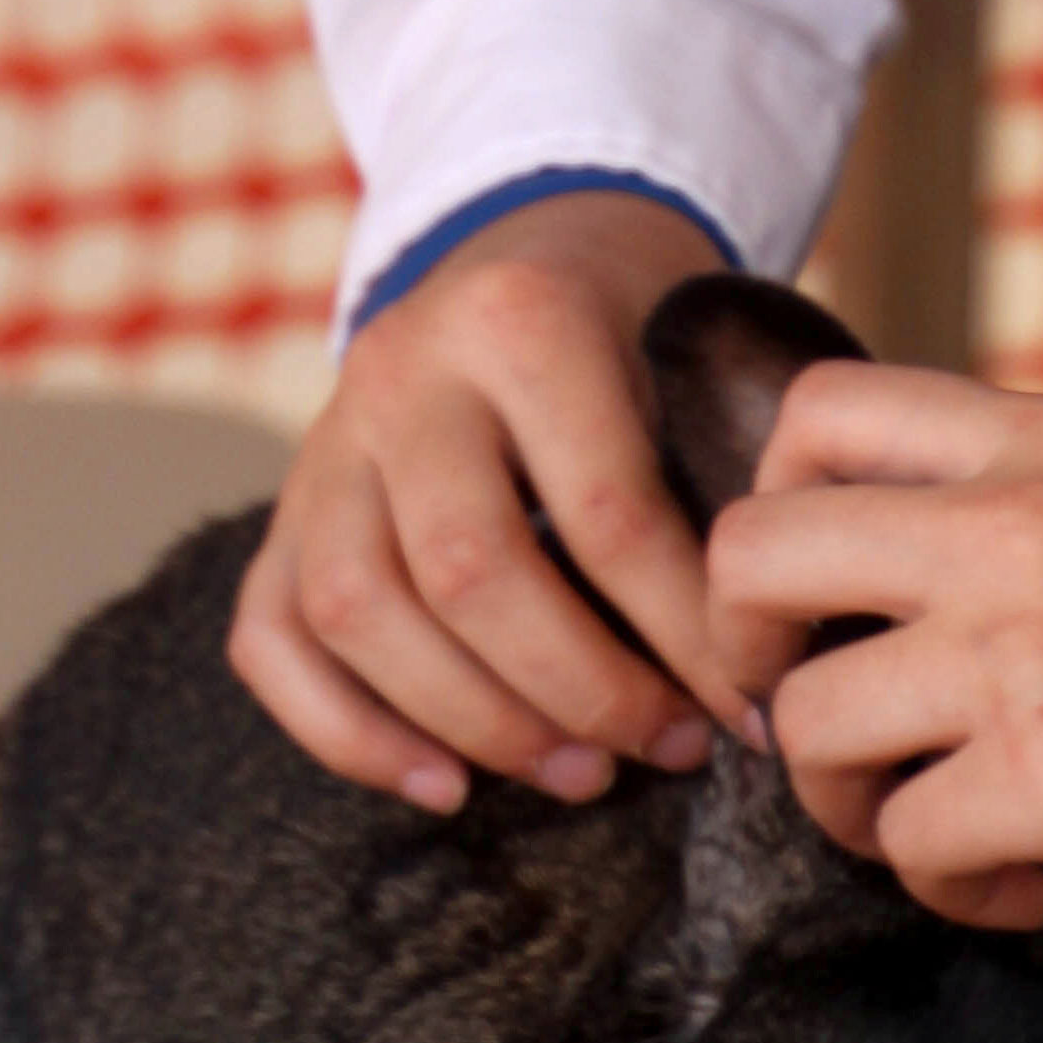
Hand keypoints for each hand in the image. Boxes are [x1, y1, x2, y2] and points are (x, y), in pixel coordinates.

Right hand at [229, 190, 748, 808]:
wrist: (527, 256)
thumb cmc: (641, 339)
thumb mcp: (693, 364)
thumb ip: (719, 484)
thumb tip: (772, 666)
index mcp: (522, 323)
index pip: (605, 514)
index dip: (686, 635)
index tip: (752, 707)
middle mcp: (402, 374)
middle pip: (470, 574)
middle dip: (582, 690)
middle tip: (666, 748)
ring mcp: (325, 443)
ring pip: (357, 612)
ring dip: (474, 722)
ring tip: (581, 774)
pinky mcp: (280, 511)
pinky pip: (269, 639)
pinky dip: (347, 733)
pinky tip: (444, 787)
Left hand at [706, 364, 1042, 929]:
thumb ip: (1031, 511)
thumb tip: (900, 582)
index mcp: (1042, 441)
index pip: (815, 416)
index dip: (772, 515)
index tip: (819, 604)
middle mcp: (1011, 521)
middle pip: (748, 557)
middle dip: (744, 659)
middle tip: (817, 724)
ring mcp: (1023, 643)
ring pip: (805, 725)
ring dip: (848, 805)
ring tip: (939, 830)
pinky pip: (905, 844)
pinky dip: (944, 887)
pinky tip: (1019, 888)